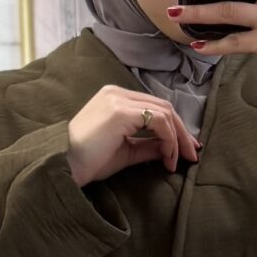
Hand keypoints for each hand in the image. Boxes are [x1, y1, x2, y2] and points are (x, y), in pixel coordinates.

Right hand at [65, 85, 200, 186]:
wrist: (65, 164)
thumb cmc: (89, 160)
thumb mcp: (126, 151)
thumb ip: (149, 146)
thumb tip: (170, 148)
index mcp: (116, 98)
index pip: (154, 107)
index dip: (175, 128)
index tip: (185, 150)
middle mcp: (118, 93)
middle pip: (164, 107)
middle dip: (182, 133)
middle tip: (192, 156)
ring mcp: (119, 99)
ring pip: (165, 113)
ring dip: (177, 139)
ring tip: (178, 162)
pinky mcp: (121, 111)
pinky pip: (158, 122)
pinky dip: (169, 140)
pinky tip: (167, 159)